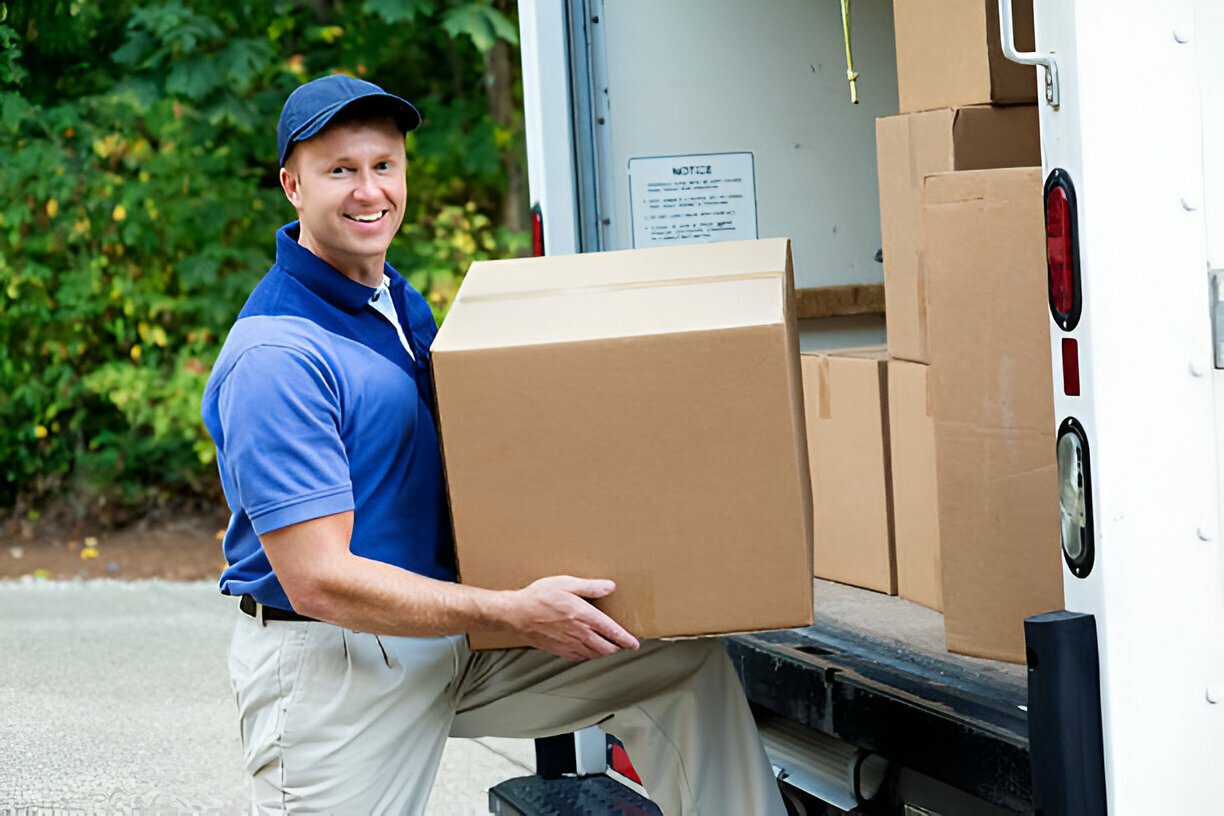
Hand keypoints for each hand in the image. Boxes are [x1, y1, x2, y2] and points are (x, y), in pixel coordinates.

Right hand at [500, 575, 640, 660]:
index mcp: (584, 616)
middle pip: (606, 647)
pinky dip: (589, 656)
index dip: (625, 639)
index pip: (612, 631)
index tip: (634, 643)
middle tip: (622, 645)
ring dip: (604, 653)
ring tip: (608, 648)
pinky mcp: (559, 650)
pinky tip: (588, 651)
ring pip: (594, 654)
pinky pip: (580, 657)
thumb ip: (590, 587)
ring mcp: (569, 644)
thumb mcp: (566, 583)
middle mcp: (580, 633)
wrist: (517, 613)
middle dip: (617, 647)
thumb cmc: (540, 596)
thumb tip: (610, 586)